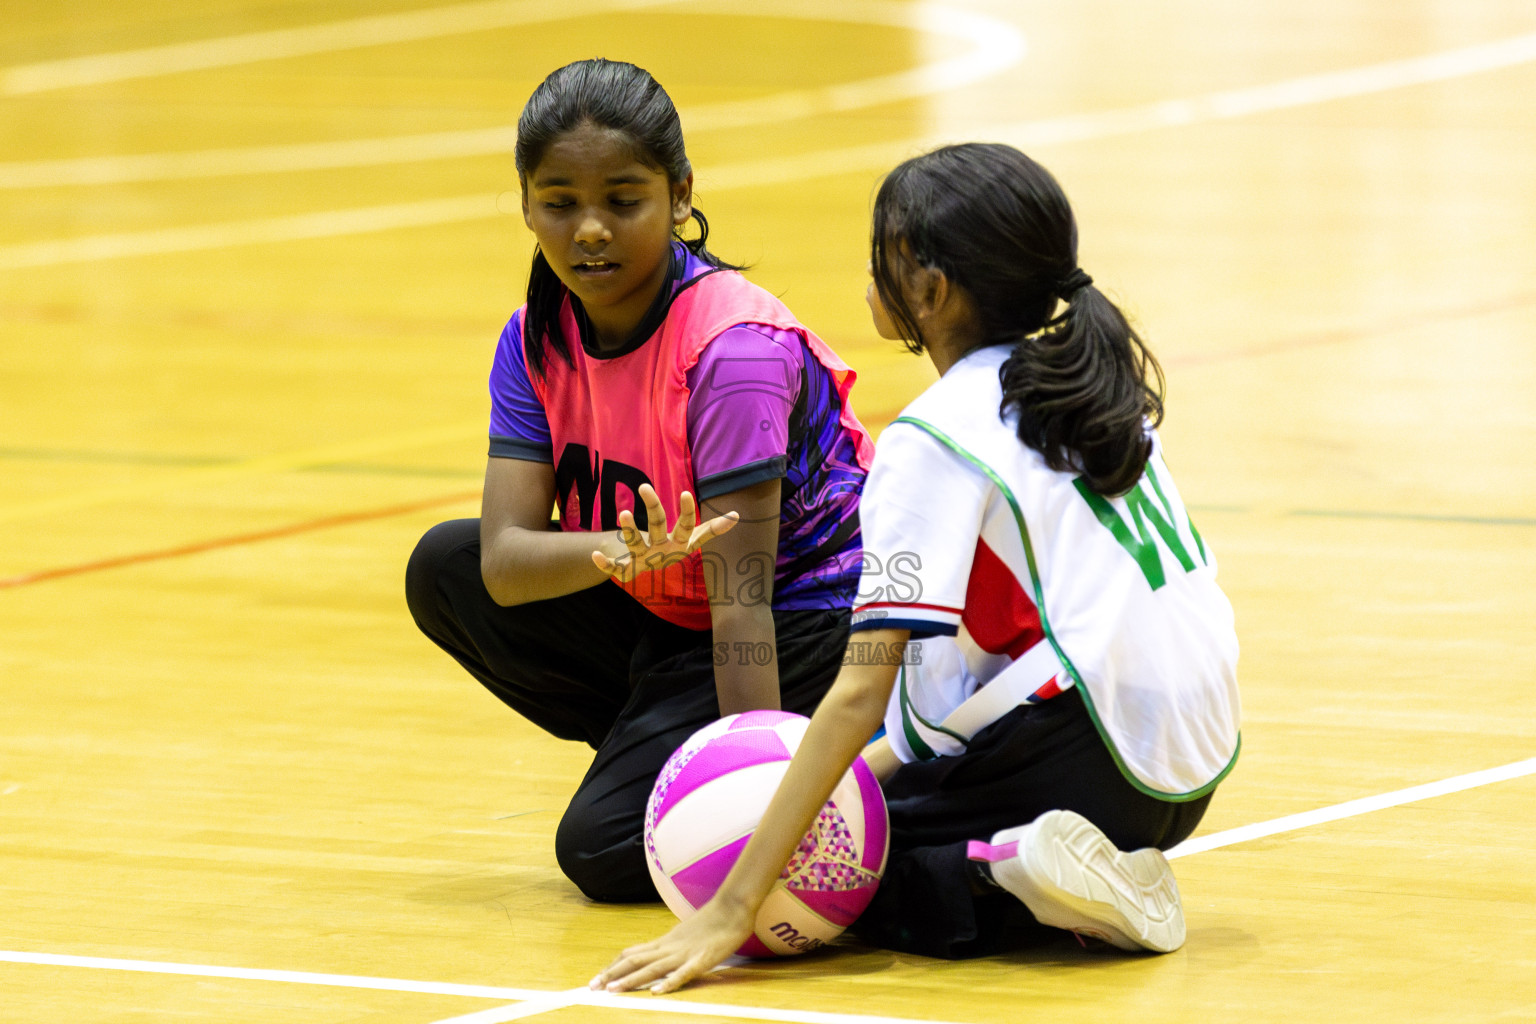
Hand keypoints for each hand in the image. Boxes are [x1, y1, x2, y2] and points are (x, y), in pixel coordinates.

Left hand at [590, 896, 753, 993]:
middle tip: (591, 988)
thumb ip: (671, 945)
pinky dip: (668, 982)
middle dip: (612, 975)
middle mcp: (669, 947)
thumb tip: (657, 953)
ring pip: (652, 968)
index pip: (632, 953)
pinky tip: (656, 991)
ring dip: (631, 980)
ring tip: (612, 990)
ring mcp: (684, 953)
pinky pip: (683, 973)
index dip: (613, 966)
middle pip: (635, 961)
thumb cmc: (713, 921)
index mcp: (665, 942)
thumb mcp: (686, 934)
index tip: (597, 978)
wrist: (733, 907)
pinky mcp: (702, 959)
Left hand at [591, 483, 737, 581]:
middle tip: (644, 486)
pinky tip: (595, 556)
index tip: (686, 493)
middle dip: (652, 508)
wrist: (648, 570)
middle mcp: (662, 552)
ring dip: (629, 531)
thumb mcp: (690, 539)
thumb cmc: (670, 547)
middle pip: (658, 527)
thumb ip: (712, 529)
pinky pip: (616, 568)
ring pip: (635, 545)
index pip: (687, 526)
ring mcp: (644, 560)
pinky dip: (606, 564)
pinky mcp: (627, 568)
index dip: (687, 512)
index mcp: (679, 544)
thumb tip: (738, 515)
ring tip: (623, 513)